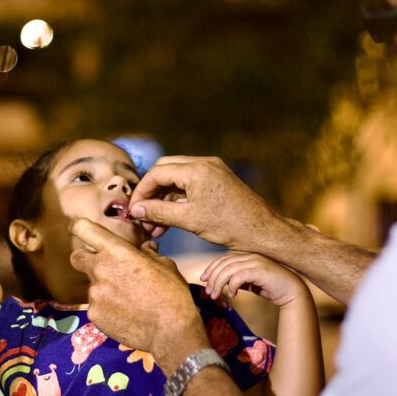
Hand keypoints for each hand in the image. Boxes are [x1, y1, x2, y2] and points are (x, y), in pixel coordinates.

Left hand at [70, 218, 205, 374]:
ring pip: (93, 286)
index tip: (79, 229)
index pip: (84, 229)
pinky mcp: (94, 315)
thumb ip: (148, 253)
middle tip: (103, 267)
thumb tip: (145, 248)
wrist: (170, 331)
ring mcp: (94, 294)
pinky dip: (108, 308)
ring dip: (105, 289)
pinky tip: (125, 314)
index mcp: (116, 252)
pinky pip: (97, 307)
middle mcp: (99, 270)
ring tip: (127, 301)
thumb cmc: (171, 294)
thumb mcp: (165, 265)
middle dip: (85, 259)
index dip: (79, 227)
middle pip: (77, 258)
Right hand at [130, 156, 281, 249]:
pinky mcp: (218, 181)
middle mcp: (204, 164)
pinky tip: (169, 222)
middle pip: (165, 172)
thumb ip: (159, 213)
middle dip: (151, 194)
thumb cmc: (230, 225)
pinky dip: (178, 201)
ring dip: (164, 200)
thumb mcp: (190, 220)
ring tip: (154, 227)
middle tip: (142, 215)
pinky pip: (190, 186)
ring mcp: (212, 171)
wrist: (263, 231)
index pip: (157, 173)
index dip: (142, 192)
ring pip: (177, 180)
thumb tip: (136, 211)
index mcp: (197, 169)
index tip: (133, 210)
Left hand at [201, 252, 309, 308]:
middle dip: (212, 278)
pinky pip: (239, 276)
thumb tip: (224, 284)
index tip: (203, 280)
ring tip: (216, 296)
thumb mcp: (251, 282)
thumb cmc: (272, 287)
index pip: (224, 259)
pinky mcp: (260, 270)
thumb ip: (239, 279)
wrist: (292, 292)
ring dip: (219, 283)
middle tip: (209, 292)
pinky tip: (233, 294)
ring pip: (228, 270)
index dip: (211, 268)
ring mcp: (256, 261)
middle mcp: (250, 256)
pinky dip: (232, 285)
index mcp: (247, 256)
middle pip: (223, 263)